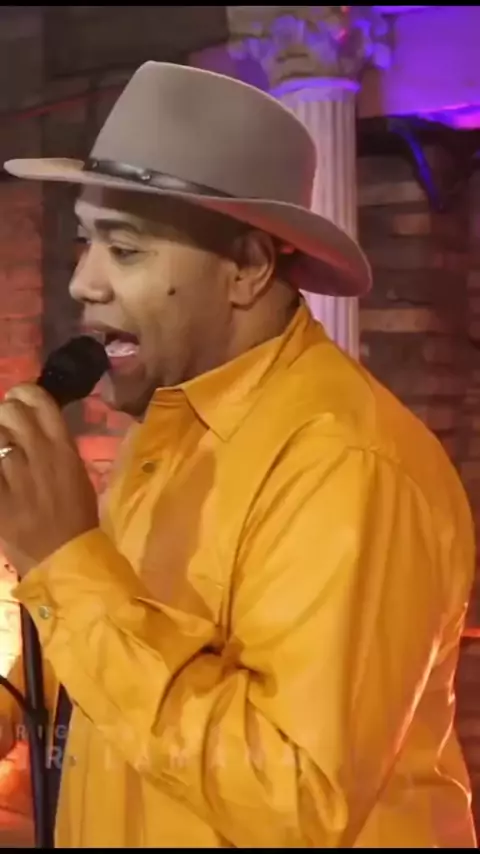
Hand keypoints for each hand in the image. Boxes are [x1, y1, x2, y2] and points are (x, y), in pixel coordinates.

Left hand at [0, 383, 98, 575]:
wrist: (66, 557)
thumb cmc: (76, 516)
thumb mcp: (75, 472)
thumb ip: (55, 445)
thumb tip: (32, 423)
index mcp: (63, 447)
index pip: (38, 400)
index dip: (23, 394)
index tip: (17, 402)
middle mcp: (39, 454)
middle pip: (8, 411)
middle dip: (3, 418)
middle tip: (5, 432)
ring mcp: (15, 476)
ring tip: (3, 457)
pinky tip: (2, 476)